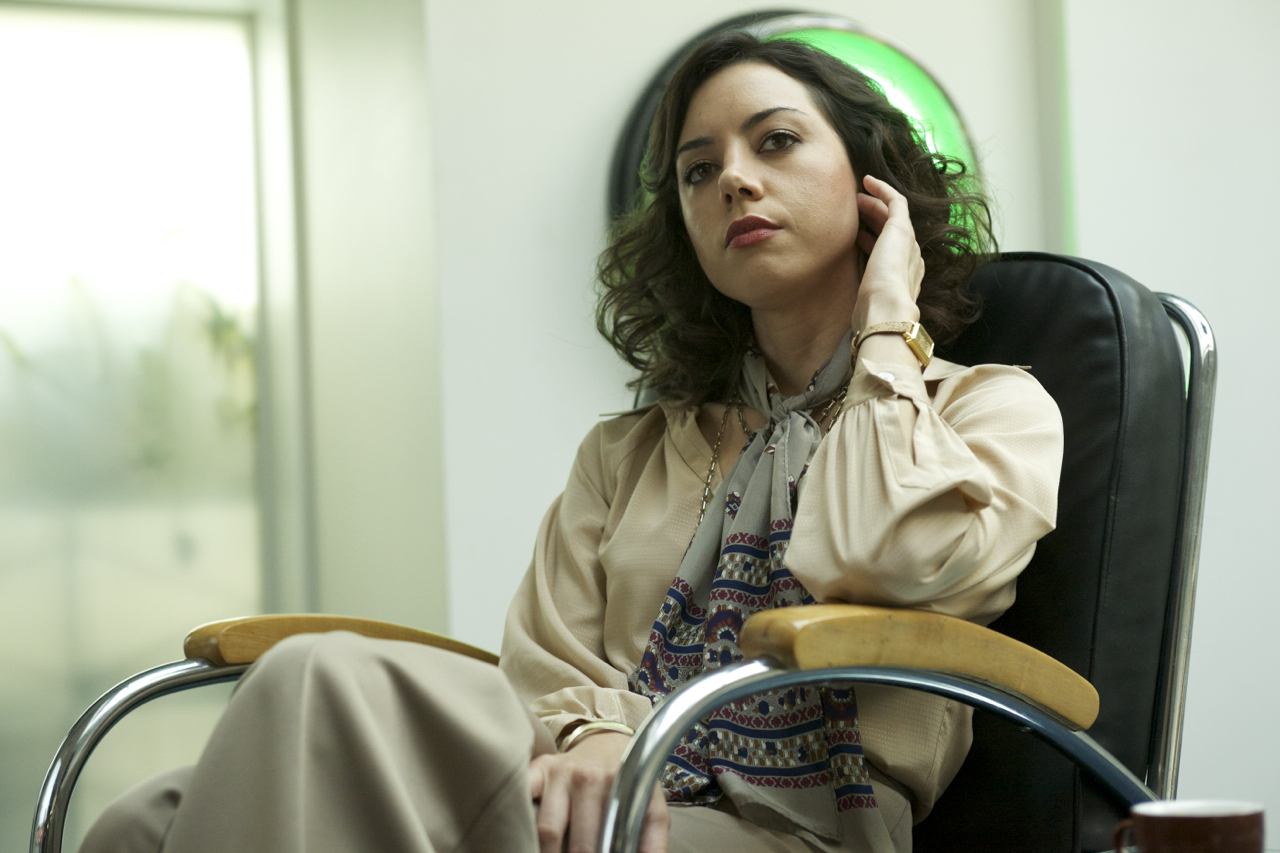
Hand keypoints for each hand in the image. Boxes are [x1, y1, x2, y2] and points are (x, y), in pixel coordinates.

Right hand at [527, 731, 669, 852]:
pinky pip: (521, 797)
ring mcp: (558, 772)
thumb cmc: (628, 781)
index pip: (600, 844)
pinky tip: (524, 838)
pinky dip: (519, 819)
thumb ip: (652, 842)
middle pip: (572, 841)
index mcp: (615, 787)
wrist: (608, 741)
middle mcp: (585, 777)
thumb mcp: (651, 805)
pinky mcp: (537, 769)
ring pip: (545, 828)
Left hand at [853, 174, 923, 331]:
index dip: (872, 239)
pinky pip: (896, 201)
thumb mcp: (868, 302)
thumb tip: (856, 306)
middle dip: (873, 218)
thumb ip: (866, 297)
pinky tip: (868, 182)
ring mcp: (909, 242)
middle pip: (892, 230)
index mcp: (905, 276)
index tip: (856, 235)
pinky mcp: (901, 229)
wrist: (886, 309)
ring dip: (874, 203)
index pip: (889, 251)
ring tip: (856, 198)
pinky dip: (882, 190)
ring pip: (893, 214)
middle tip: (854, 209)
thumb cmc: (874, 312)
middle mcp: (912, 257)